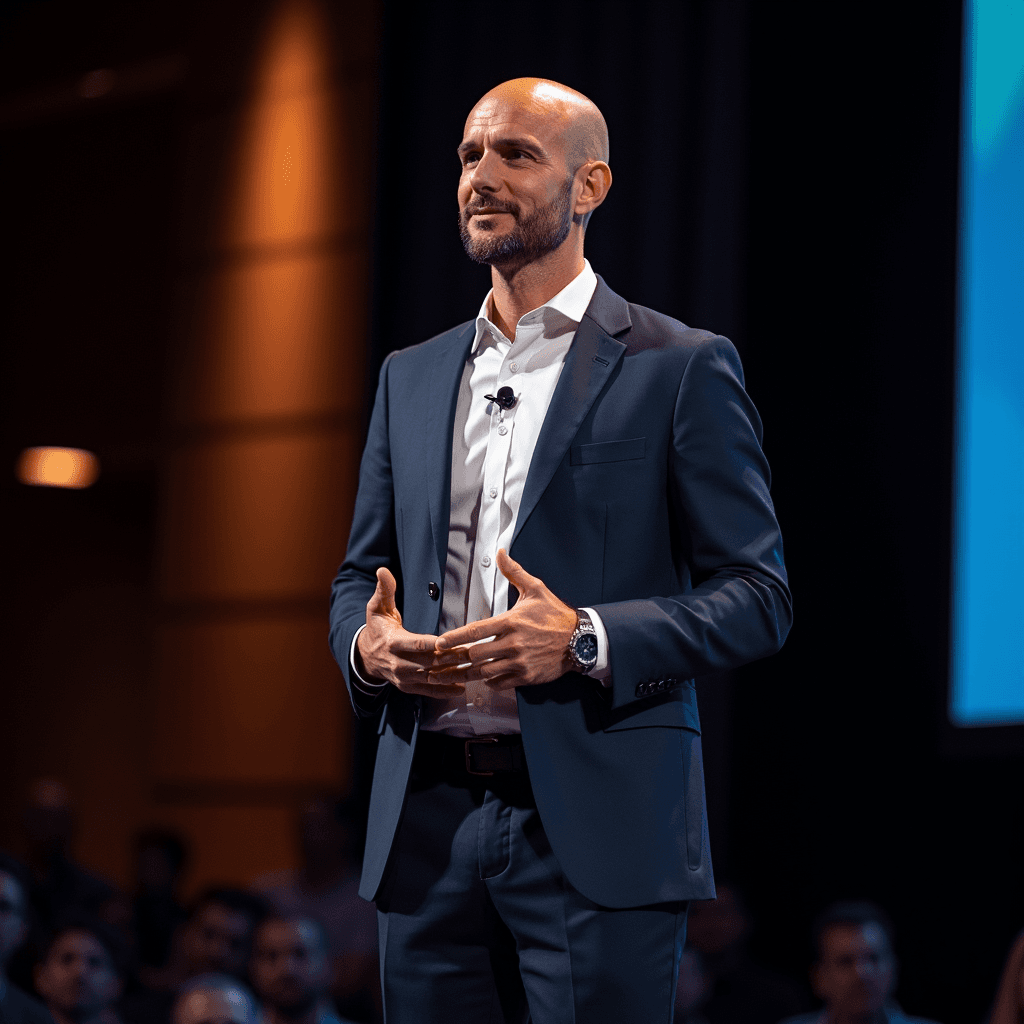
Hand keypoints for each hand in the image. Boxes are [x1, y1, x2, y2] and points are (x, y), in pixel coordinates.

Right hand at [356, 568, 462, 696]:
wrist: (366, 655)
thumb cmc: (376, 628)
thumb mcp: (377, 607)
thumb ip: (384, 590)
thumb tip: (383, 571)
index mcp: (393, 643)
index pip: (416, 643)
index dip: (432, 643)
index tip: (448, 641)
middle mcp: (399, 663)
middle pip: (429, 662)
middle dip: (451, 658)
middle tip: (473, 652)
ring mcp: (404, 677)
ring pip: (432, 678)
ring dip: (453, 675)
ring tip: (473, 670)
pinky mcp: (409, 687)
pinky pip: (428, 691)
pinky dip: (445, 691)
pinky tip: (461, 688)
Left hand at [431, 550, 577, 689]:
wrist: (581, 639)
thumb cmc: (557, 615)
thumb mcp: (536, 589)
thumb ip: (514, 572)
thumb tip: (500, 553)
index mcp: (511, 621)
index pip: (475, 630)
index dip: (454, 638)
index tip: (440, 643)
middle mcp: (513, 643)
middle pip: (475, 654)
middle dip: (459, 658)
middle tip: (444, 661)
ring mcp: (520, 662)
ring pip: (485, 672)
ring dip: (469, 673)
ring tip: (456, 674)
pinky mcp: (527, 677)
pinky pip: (500, 683)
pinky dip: (490, 682)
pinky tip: (485, 678)